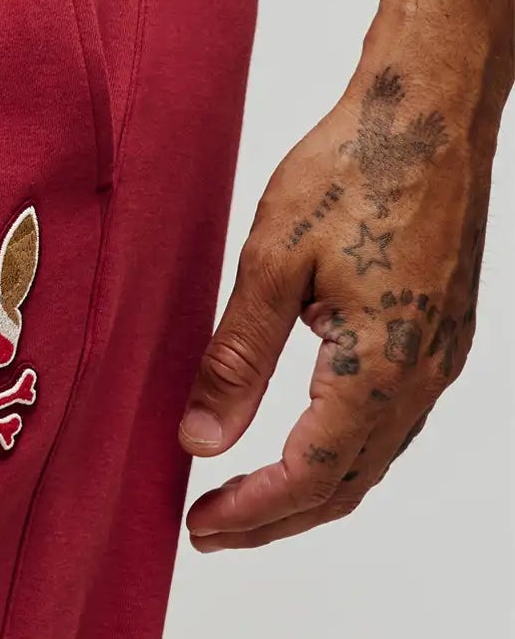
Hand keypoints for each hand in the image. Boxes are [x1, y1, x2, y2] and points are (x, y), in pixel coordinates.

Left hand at [180, 53, 497, 550]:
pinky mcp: (441, 335)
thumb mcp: (272, 264)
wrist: (432, 108)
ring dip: (308, 489)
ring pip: (372, 457)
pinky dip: (340, 451)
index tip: (198, 526)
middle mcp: (421, 375)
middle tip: (208, 530)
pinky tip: (301, 442)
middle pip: (346, 483)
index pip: (310, 474)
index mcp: (380, 365)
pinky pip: (390, 421)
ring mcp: (439, 358)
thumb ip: (237, 361)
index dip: (252, 512)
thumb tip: (200, 441)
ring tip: (242, 499)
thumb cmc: (356, 167)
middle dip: (275, 517)